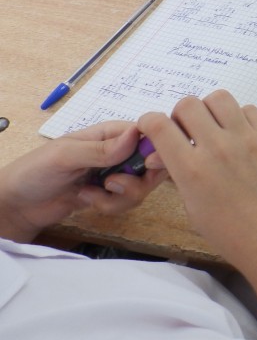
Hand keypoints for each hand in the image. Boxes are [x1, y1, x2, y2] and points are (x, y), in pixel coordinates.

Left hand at [0, 121, 166, 242]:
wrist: (16, 206)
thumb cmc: (34, 171)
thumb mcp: (66, 156)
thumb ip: (102, 149)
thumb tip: (136, 135)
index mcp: (111, 133)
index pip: (149, 134)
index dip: (156, 149)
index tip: (147, 166)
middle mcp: (118, 152)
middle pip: (153, 164)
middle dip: (138, 180)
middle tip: (113, 184)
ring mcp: (115, 175)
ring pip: (142, 187)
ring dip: (119, 196)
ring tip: (92, 194)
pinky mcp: (109, 196)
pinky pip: (127, 203)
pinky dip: (109, 206)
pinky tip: (87, 200)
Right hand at [140, 90, 256, 274]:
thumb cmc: (231, 234)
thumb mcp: (192, 207)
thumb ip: (177, 174)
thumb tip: (161, 152)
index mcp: (192, 169)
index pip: (158, 125)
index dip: (149, 122)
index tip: (153, 128)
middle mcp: (219, 147)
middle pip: (188, 104)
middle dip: (180, 116)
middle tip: (187, 132)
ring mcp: (248, 139)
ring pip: (219, 98)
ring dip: (210, 110)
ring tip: (214, 130)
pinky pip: (249, 110)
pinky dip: (239, 118)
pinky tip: (240, 138)